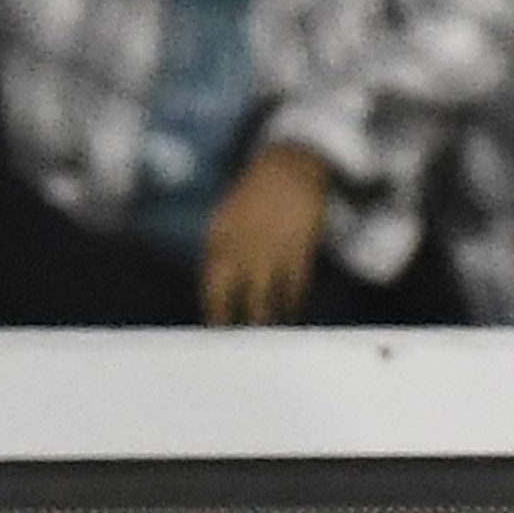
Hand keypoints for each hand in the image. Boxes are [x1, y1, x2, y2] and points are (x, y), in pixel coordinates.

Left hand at [202, 143, 332, 324]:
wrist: (286, 168)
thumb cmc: (250, 196)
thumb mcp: (221, 221)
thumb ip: (218, 254)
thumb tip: (216, 289)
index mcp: (220, 245)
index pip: (213, 293)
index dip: (216, 317)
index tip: (219, 333)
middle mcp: (245, 253)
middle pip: (241, 303)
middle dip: (243, 327)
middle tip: (246, 343)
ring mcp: (273, 252)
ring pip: (271, 299)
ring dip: (270, 320)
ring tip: (271, 334)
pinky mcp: (300, 248)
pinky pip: (297, 285)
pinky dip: (295, 301)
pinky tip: (294, 310)